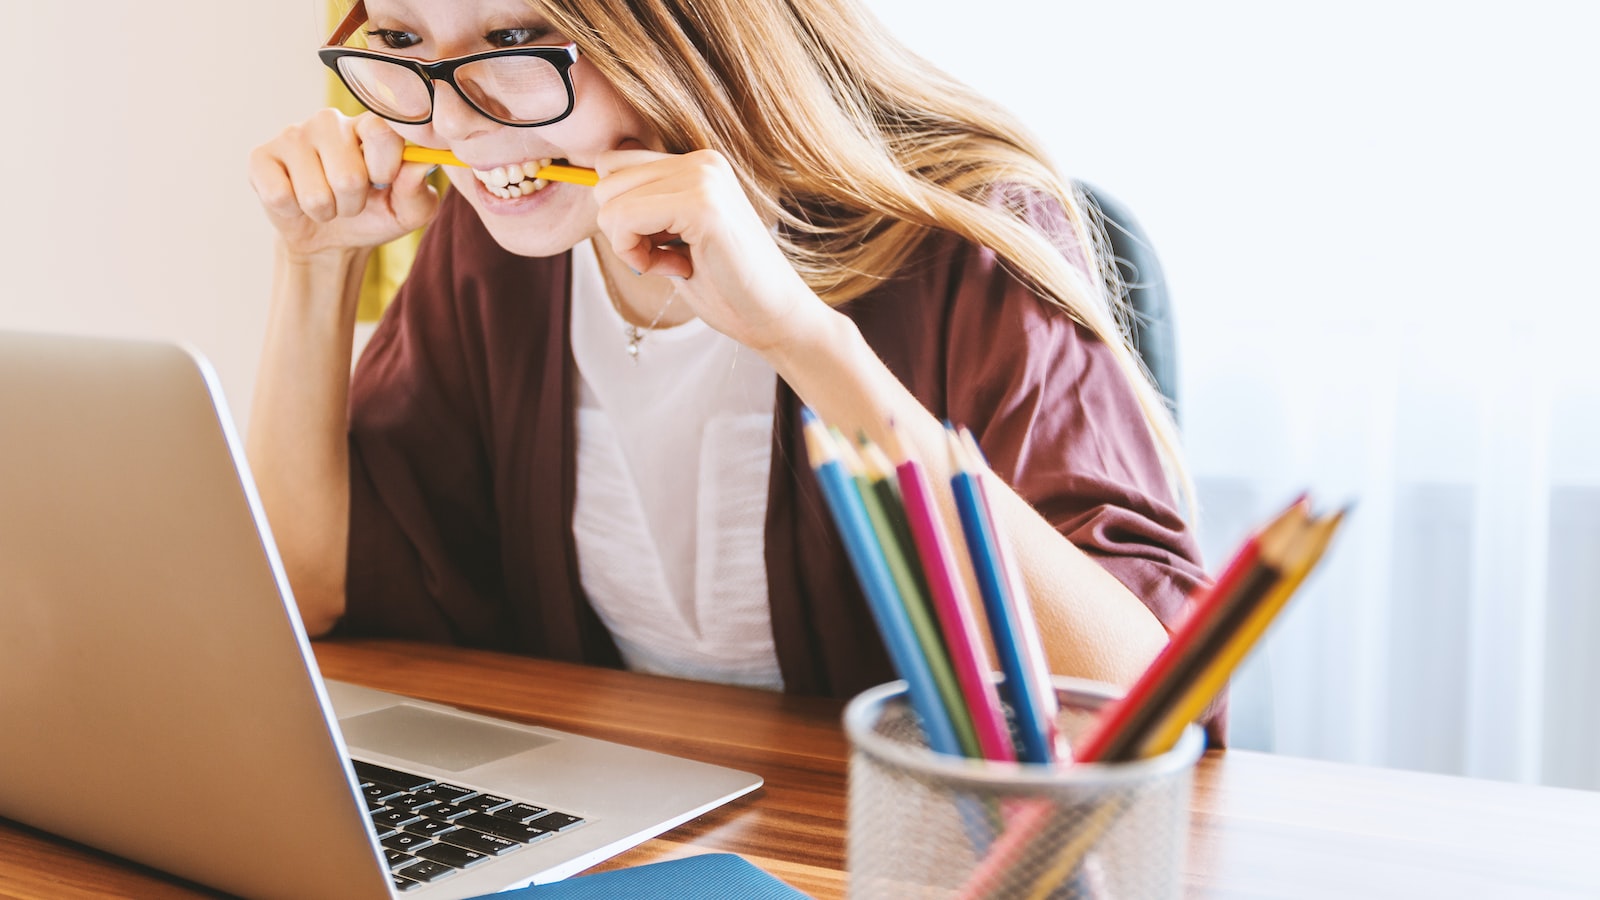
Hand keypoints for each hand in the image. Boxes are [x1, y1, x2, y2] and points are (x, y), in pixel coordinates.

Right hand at [248, 109, 439, 259]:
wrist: (330, 239)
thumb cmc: (374, 215)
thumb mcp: (407, 211)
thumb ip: (418, 190)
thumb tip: (420, 165)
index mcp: (369, 125)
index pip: (381, 132)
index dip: (385, 168)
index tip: (383, 182)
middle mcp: (330, 121)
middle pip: (348, 176)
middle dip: (353, 204)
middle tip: (350, 201)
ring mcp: (293, 135)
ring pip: (315, 194)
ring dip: (325, 211)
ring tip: (325, 203)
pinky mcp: (261, 156)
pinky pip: (280, 196)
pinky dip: (293, 212)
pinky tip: (295, 200)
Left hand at [591, 145, 829, 354]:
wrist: (775, 318)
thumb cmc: (725, 286)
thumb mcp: (674, 236)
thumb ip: (645, 207)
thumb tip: (594, 186)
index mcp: (697, 163)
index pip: (613, 164)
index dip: (621, 213)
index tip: (658, 245)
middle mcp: (701, 160)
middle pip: (605, 180)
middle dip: (621, 229)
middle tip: (665, 258)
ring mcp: (703, 178)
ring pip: (609, 200)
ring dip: (629, 244)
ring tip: (674, 262)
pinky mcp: (702, 205)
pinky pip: (624, 219)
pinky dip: (636, 255)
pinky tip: (676, 268)